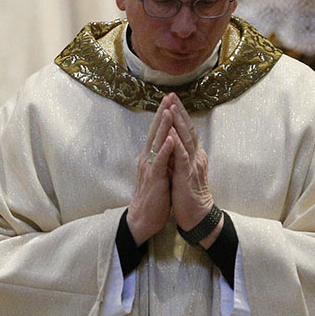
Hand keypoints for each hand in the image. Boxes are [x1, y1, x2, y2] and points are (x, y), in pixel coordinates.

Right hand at [127, 97, 175, 244]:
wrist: (143, 219)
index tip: (169, 100)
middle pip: (155, 132)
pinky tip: (171, 139)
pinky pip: (160, 162)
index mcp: (150, 157)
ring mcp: (150, 168)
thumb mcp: (160, 174)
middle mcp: (147, 158)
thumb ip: (163, 159)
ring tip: (168, 110)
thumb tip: (170, 146)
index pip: (157, 132)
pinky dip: (166, 149)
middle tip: (168, 96)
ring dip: (163, 126)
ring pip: (157, 143)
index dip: (163, 116)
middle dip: (162, 113)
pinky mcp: (154, 179)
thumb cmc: (154, 197)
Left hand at [165, 94, 215, 232]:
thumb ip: (178, 156)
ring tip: (171, 107)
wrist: (197, 215)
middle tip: (171, 95)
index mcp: (194, 154)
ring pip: (186, 139)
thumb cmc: (188, 194)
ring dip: (178, 122)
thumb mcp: (182, 170)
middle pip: (187, 129)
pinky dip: (176, 144)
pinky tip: (171, 134)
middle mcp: (196, 156)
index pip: (186, 130)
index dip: (179, 114)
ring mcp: (192, 164)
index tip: (171, 100)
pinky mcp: (187, 175)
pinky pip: (182, 157)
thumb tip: (170, 142)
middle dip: (179, 111)